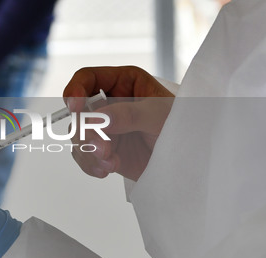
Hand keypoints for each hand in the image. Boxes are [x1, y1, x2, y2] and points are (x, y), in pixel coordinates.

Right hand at [63, 66, 174, 180]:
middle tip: (103, 149)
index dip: (76, 90)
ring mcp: (105, 129)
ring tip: (110, 164)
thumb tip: (97, 119)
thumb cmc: (181, 125)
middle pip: (79, 114)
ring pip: (79, 138)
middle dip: (87, 133)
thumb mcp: (159, 114)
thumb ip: (128, 115)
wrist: (189, 159)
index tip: (75, 107)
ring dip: (90, 153)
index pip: (88, 79)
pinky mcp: (105, 151)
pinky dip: (92, 165)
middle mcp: (109, 104)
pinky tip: (106, 170)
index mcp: (122, 83)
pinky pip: (85, 157)